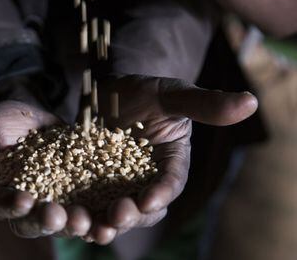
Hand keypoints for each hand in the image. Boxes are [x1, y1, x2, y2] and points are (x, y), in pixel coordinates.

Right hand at [0, 101, 92, 237]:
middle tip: (59, 217)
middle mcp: (27, 206)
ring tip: (87, 222)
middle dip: (47, 221)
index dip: (12, 205)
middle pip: (35, 223)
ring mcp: (55, 199)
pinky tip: (111, 214)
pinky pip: (89, 205)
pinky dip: (99, 212)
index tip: (24, 200)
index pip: (3, 206)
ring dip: (75, 224)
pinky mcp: (78, 189)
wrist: (28, 115)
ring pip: (64, 220)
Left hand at [80, 75, 257, 243]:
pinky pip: (87, 202)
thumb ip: (204, 103)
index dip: (162, 192)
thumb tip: (251, 102)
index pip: (171, 183)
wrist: (110, 92)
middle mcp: (146, 181)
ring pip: (115, 211)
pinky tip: (68, 215)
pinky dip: (81, 211)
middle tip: (117, 215)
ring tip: (93, 227)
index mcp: (170, 164)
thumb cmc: (145, 91)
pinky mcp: (91, 184)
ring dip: (105, 223)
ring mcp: (118, 184)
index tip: (150, 199)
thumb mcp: (172, 94)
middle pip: (143, 207)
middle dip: (132, 215)